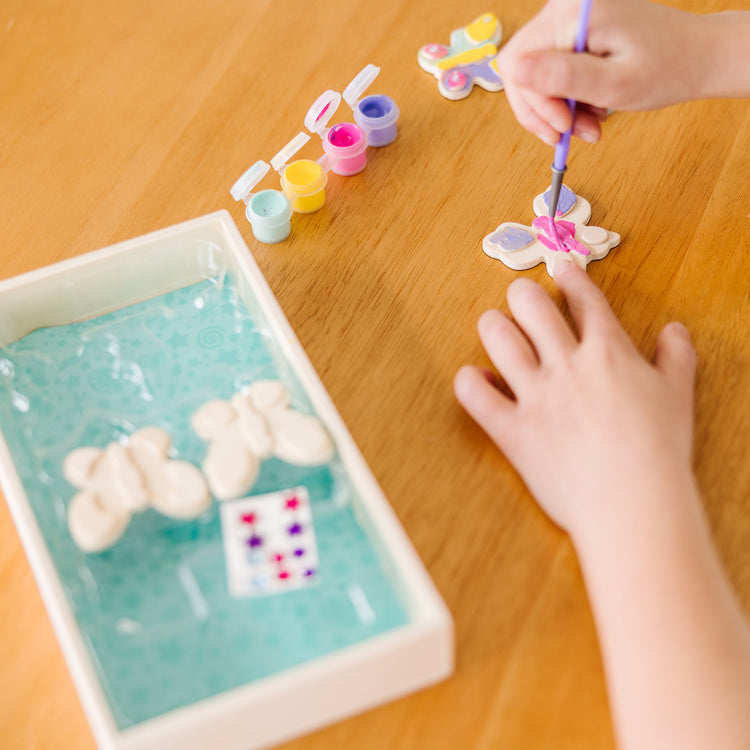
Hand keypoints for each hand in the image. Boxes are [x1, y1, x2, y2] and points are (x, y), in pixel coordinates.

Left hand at [454, 261, 696, 540]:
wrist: (633, 502)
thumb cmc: (660, 451)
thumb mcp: (678, 397)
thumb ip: (676, 357)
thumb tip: (675, 330)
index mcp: (608, 352)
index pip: (583, 299)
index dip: (568, 276)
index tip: (557, 264)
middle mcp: (566, 365)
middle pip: (531, 306)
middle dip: (521, 294)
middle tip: (520, 299)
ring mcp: (535, 396)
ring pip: (498, 338)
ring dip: (492, 326)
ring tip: (494, 327)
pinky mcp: (512, 430)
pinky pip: (475, 395)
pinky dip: (469, 382)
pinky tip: (475, 378)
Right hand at [497, 0, 707, 146]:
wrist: (697, 56)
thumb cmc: (666, 69)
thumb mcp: (614, 84)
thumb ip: (563, 76)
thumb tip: (514, 69)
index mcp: (573, 14)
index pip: (516, 63)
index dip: (534, 103)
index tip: (562, 127)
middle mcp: (565, 7)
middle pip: (520, 69)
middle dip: (544, 110)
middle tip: (573, 133)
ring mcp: (568, 17)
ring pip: (533, 74)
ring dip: (556, 109)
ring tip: (589, 125)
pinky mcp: (573, 30)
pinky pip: (550, 70)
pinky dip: (565, 99)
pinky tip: (589, 110)